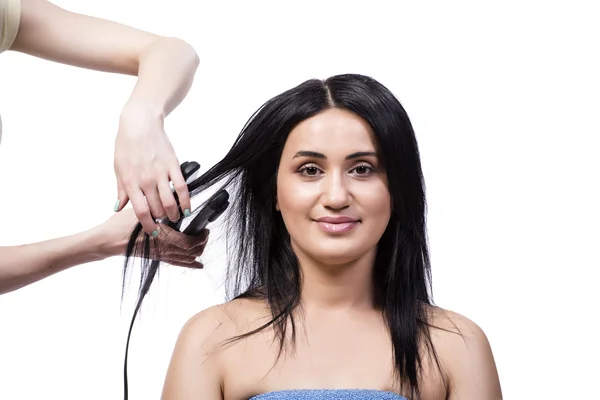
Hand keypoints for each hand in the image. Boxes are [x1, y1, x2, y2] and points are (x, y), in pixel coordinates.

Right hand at [95, 208, 208, 267]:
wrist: (107, 241)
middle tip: (205, 235)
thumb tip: (173, 198)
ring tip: (203, 245)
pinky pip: (176, 263)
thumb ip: (157, 208)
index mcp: (161, 238)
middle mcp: (162, 249)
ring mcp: (160, 255)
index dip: (200, 238)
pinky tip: (197, 264)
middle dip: (201, 245)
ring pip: (185, 259)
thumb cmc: (120, 225)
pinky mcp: (156, 257)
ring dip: (196, 253)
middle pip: (190, 252)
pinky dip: (189, 263)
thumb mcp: (140, 212)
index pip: (187, 242)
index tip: (205, 230)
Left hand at [113, 103, 191, 235]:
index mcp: (130, 182)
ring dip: (174, 214)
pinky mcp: (173, 165)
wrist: (140, 124)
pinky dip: (186, 200)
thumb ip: (121, 190)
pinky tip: (187, 208)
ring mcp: (160, 173)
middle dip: (161, 220)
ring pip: (170, 202)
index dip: (148, 226)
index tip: (153, 233)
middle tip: (164, 222)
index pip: (141, 212)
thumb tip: (118, 207)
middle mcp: (146, 180)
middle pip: (157, 209)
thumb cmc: (126, 145)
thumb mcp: (118, 168)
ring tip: (175, 217)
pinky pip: (182, 188)